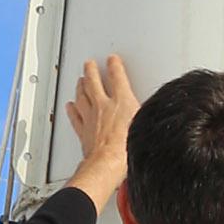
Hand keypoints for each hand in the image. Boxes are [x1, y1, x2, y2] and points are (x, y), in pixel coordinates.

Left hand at [63, 55, 137, 209]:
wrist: (108, 164)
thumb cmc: (127, 148)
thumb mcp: (145, 125)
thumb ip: (145, 116)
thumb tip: (153, 114)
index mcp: (122, 101)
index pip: (117, 76)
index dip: (115, 66)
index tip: (112, 59)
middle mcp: (103, 106)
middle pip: (93, 82)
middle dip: (91, 71)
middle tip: (89, 64)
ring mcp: (91, 118)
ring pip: (81, 96)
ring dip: (80, 86)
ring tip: (79, 80)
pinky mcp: (83, 131)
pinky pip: (75, 116)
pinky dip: (72, 109)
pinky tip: (70, 106)